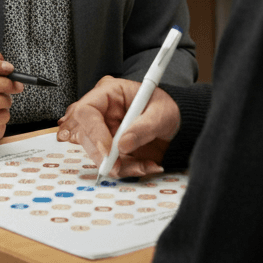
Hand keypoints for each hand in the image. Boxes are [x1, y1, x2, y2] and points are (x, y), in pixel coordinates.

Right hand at [56, 76, 180, 177]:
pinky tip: (145, 165)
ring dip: (118, 166)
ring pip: (95, 153)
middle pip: (84, 135)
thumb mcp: (161, 113)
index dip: (93, 132)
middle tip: (120, 166)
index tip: (108, 152)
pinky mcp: (109, 148)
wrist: (178, 124)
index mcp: (109, 93)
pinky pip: (109, 164)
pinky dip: (127, 170)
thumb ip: (143, 128)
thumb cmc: (167, 108)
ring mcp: (104, 131)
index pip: (86, 111)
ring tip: (143, 164)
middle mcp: (102, 112)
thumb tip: (123, 145)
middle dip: (102, 155)